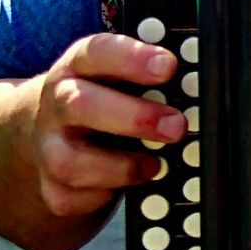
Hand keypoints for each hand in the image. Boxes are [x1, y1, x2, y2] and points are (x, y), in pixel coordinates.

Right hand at [28, 34, 180, 228]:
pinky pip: (72, 197)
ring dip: (121, 167)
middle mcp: (59, 103)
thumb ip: (155, 72)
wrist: (53, 135)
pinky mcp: (51, 186)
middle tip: (176, 127)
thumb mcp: (123, 75)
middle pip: (80, 104)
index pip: (98, 52)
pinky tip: (127, 185)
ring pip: (70, 161)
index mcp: (80, 66)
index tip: (168, 66)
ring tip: (155, 164)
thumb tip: (201, 77)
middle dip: (133, 117)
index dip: (132, 58)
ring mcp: (49, 146)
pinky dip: (103, 196)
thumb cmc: (105, 98)